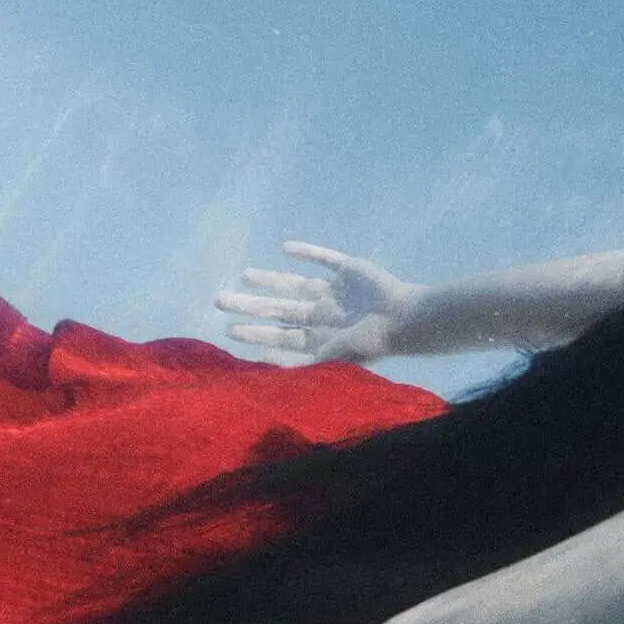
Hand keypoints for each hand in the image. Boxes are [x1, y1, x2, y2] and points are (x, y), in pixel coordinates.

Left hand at [216, 242, 420, 363]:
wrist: (404, 318)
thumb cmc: (370, 342)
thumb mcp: (332, 359)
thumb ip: (303, 365)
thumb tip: (267, 375)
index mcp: (320, 339)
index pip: (279, 337)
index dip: (254, 334)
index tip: (229, 330)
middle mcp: (324, 316)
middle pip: (279, 310)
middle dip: (250, 306)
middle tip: (219, 300)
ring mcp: (337, 294)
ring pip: (296, 285)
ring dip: (270, 281)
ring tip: (243, 275)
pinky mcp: (350, 271)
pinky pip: (325, 260)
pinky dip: (307, 253)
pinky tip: (285, 249)